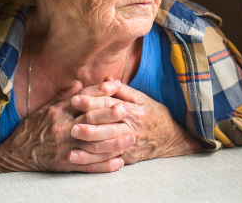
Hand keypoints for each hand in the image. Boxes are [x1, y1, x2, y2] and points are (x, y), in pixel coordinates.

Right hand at [0, 80, 133, 174]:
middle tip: (127, 109)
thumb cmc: (32, 129)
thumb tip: (79, 83)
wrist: (16, 154)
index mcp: (58, 112)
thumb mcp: (44, 109)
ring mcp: (65, 147)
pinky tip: (119, 163)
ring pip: (92, 144)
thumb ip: (63, 97)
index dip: (100, 91)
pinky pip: (87, 165)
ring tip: (131, 138)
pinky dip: (104, 165)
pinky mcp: (65, 164)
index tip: (117, 86)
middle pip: (89, 119)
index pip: (82, 98)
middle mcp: (62, 128)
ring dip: (113, 142)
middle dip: (109, 114)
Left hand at [70, 79, 203, 164]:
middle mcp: (131, 128)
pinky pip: (107, 160)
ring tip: (69, 146)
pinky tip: (77, 159)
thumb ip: (123, 90)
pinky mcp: (127, 157)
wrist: (171, 139)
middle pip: (106, 127)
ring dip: (86, 147)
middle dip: (87, 127)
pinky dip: (91, 160)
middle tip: (70, 126)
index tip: (75, 100)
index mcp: (134, 111)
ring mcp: (129, 144)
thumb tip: (106, 80)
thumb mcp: (143, 99)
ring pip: (105, 146)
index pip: (109, 105)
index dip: (92, 102)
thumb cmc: (155, 115)